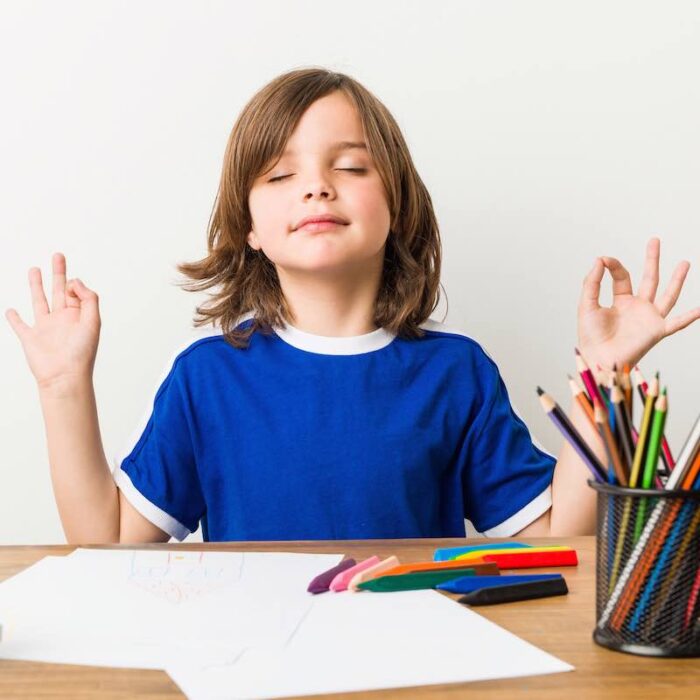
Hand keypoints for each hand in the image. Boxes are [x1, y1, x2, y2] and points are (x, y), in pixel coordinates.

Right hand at [5, 252, 101, 391]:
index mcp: (78, 315)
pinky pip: (20, 325)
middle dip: (58, 273)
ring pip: (39, 300)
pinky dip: (14, 318)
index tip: (73, 288)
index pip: (77, 291)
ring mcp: (45, 327)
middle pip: (59, 289)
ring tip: (34, 269)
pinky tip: (11, 310)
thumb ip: (88, 298)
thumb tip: (75, 280)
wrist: (64, 376)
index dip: (75, 285)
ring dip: (36, 285)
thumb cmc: (81, 352)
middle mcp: (62, 318)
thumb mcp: (92, 321)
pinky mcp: (30, 338)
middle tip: (58, 255)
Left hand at [577, 237, 698, 371]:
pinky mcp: (656, 331)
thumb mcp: (587, 304)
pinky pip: (677, 323)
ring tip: (685, 263)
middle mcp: (637, 308)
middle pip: (649, 279)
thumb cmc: (590, 336)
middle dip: (652, 260)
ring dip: (677, 280)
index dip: (614, 266)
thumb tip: (600, 259)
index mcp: (620, 302)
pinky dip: (690, 317)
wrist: (598, 357)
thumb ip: (592, 283)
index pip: (622, 277)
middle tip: (654, 241)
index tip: (605, 260)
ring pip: (668, 296)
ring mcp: (649, 318)